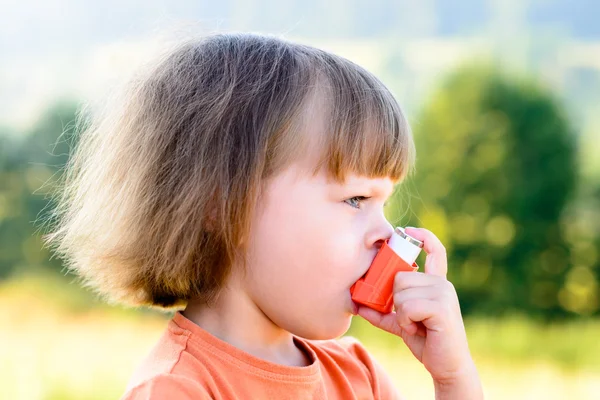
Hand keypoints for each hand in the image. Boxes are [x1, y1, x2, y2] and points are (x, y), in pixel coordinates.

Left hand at [357, 227, 475, 382]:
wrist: (447, 366)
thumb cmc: (426, 342)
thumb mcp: (400, 323)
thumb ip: (382, 312)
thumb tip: (356, 304)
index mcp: (436, 283)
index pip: (435, 251)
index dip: (422, 236)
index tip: (407, 229)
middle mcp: (442, 284)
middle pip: (400, 276)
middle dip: (396, 300)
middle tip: (409, 318)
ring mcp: (444, 294)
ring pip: (401, 291)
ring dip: (401, 314)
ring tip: (415, 324)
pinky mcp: (442, 308)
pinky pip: (407, 306)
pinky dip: (405, 321)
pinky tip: (418, 329)